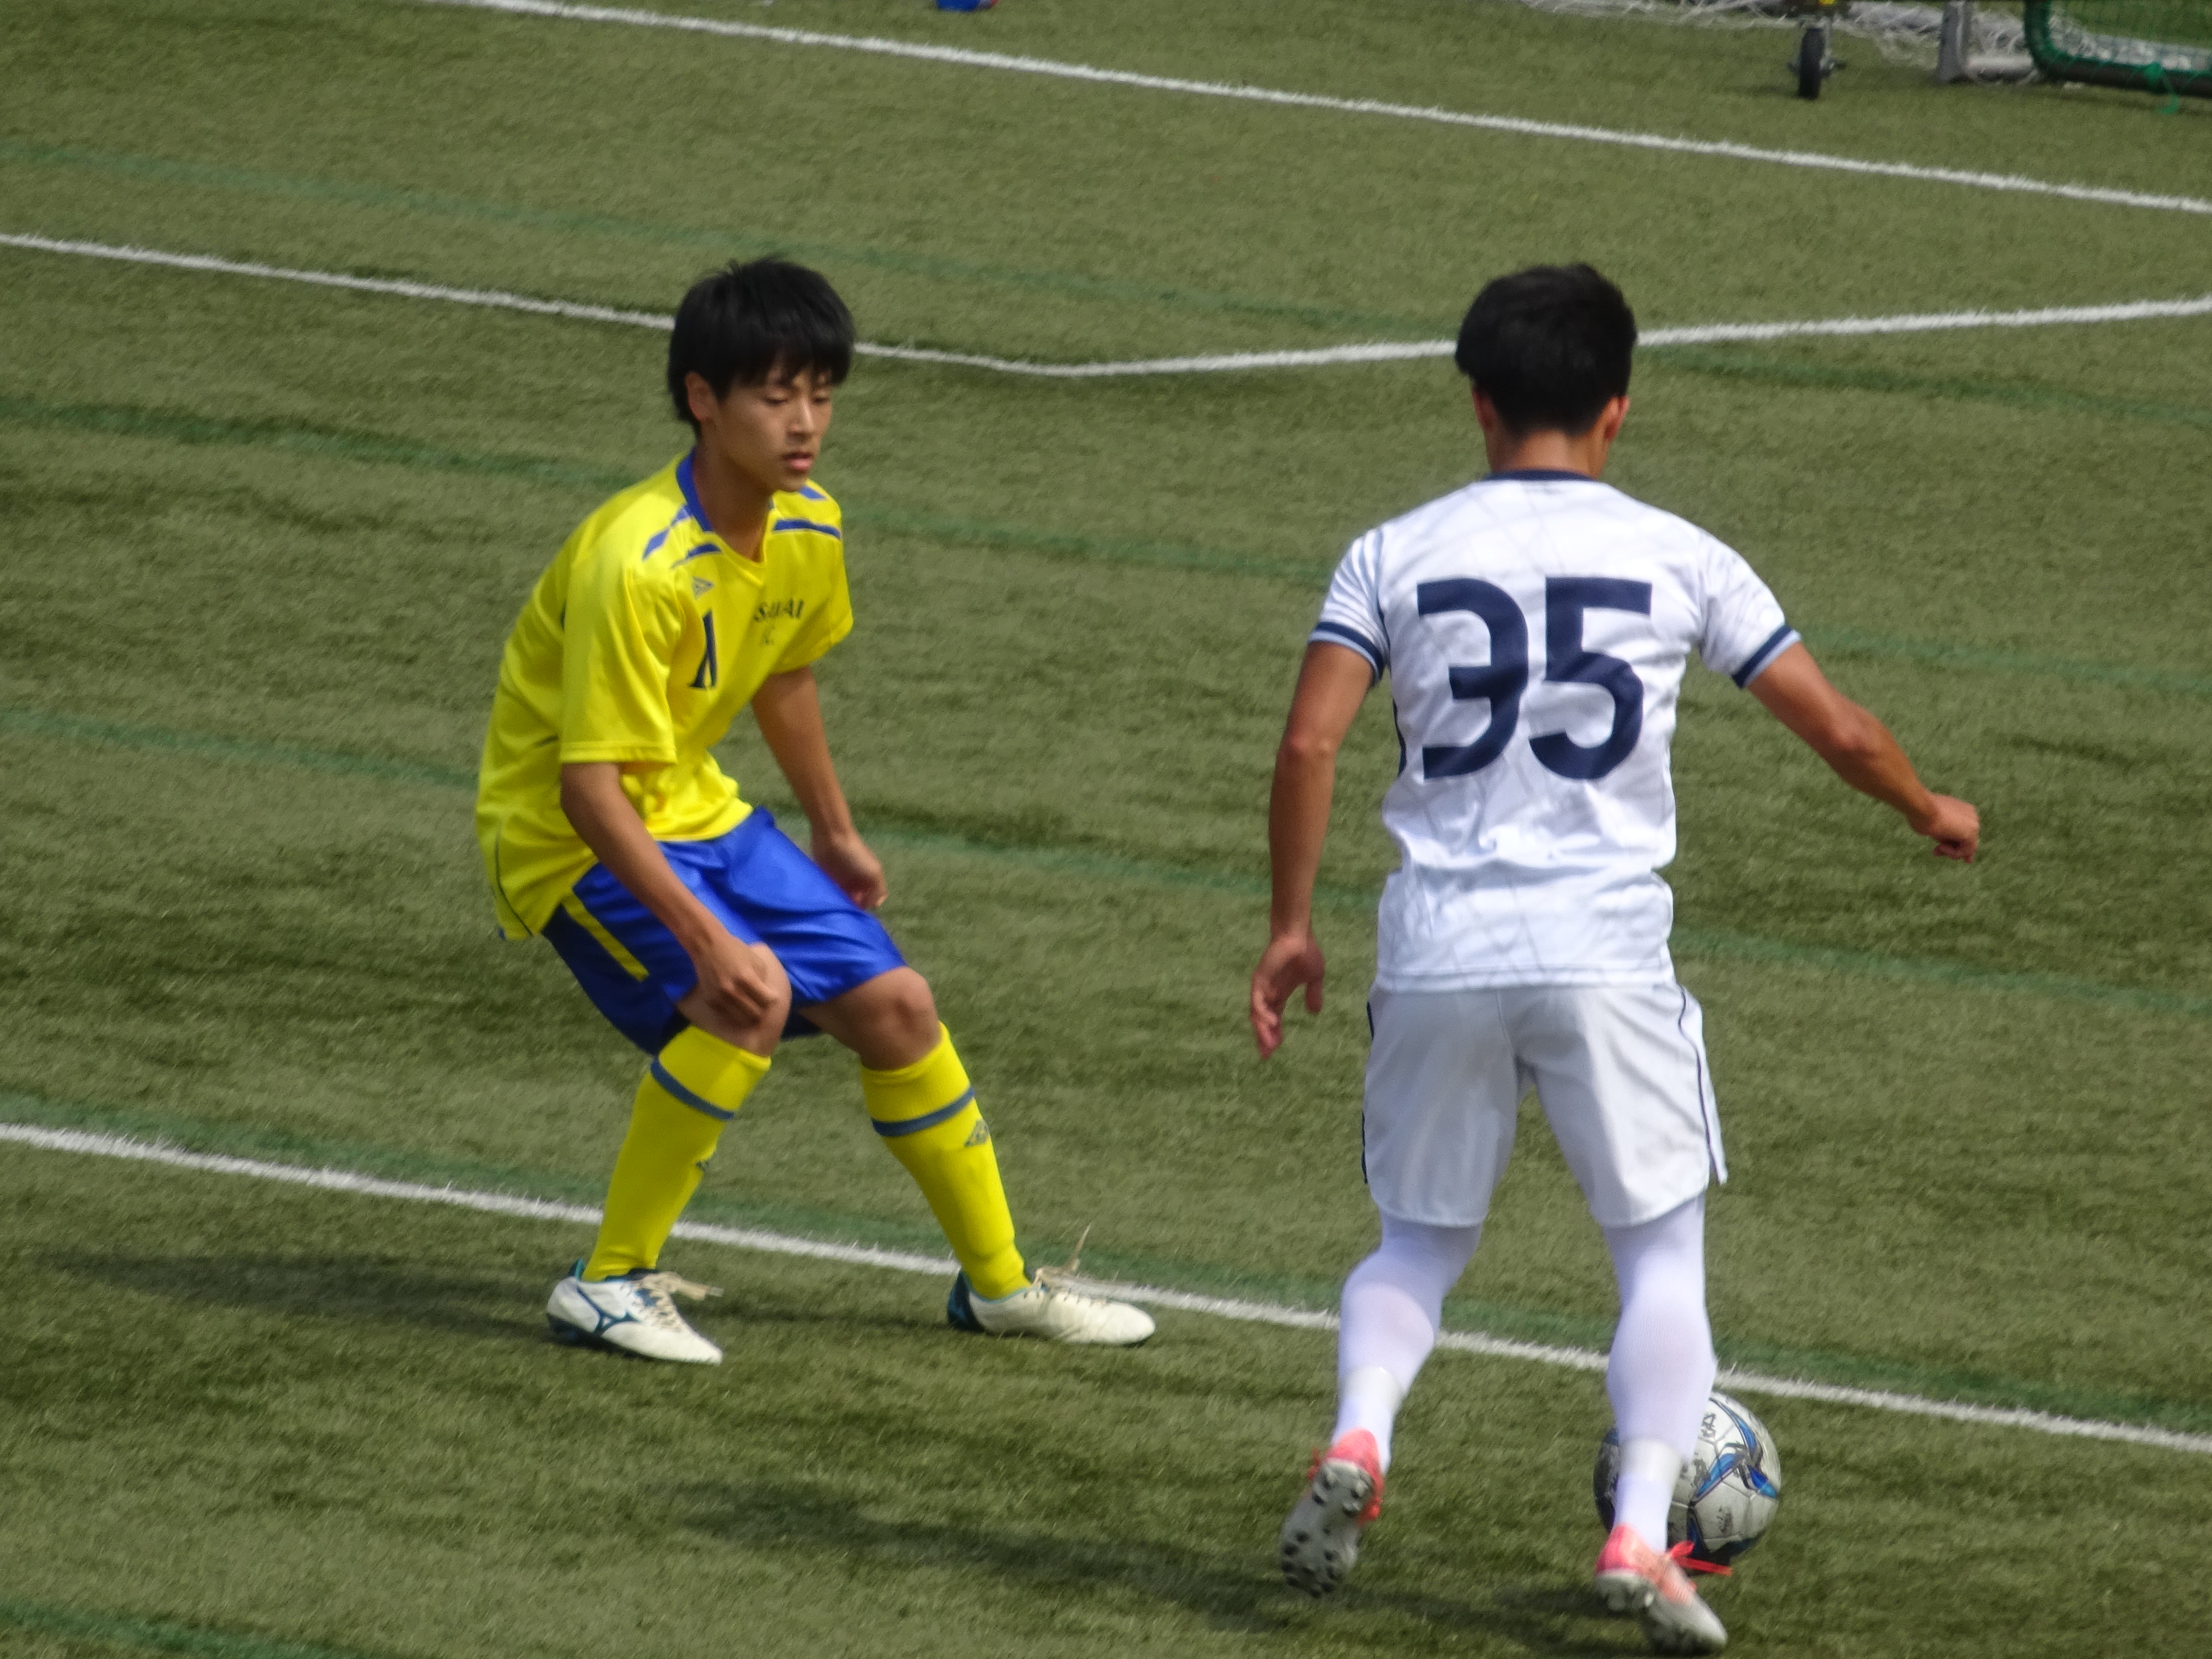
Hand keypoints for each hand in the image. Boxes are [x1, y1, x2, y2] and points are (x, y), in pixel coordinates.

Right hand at [684, 926, 785, 1030]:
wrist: (708, 945)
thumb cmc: (735, 950)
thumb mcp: (756, 961)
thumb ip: (763, 981)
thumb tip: (768, 997)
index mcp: (746, 979)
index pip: (766, 1001)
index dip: (773, 999)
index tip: (772, 996)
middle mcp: (732, 991)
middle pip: (756, 1015)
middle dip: (763, 1009)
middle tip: (762, 1002)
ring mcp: (720, 998)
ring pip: (743, 1020)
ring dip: (750, 1014)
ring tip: (751, 1005)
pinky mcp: (711, 1002)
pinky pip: (729, 1016)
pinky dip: (736, 1013)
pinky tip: (738, 1004)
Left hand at [812, 827, 887, 909]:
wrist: (832, 838)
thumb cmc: (855, 855)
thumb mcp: (874, 872)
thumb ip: (877, 892)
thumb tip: (872, 906)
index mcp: (871, 880)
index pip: (872, 900)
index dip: (866, 906)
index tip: (858, 911)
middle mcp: (858, 882)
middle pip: (857, 901)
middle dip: (853, 908)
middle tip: (845, 912)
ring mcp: (842, 881)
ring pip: (844, 899)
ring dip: (841, 905)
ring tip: (835, 909)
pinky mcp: (828, 879)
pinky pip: (831, 893)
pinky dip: (830, 899)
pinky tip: (827, 903)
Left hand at [1250, 930, 1326, 1058]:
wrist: (1299, 934)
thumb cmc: (1306, 951)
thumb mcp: (1315, 977)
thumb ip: (1313, 994)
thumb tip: (1314, 1012)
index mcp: (1280, 993)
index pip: (1274, 1017)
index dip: (1273, 1033)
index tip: (1274, 1050)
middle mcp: (1269, 992)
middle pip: (1262, 1019)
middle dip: (1264, 1037)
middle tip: (1267, 1054)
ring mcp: (1263, 986)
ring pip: (1257, 1013)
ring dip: (1262, 1030)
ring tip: (1269, 1045)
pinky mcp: (1260, 979)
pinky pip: (1258, 1000)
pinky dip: (1262, 1013)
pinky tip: (1271, 1023)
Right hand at [1910, 793, 1979, 862]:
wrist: (1922, 808)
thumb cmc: (1922, 813)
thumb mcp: (1934, 823)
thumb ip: (1944, 831)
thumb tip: (1944, 841)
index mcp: (1964, 810)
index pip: (1963, 830)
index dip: (1952, 840)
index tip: (1941, 846)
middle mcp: (1972, 816)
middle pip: (1966, 839)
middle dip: (1952, 848)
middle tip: (1936, 852)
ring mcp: (1974, 824)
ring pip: (1967, 847)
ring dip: (1951, 851)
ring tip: (1936, 849)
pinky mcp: (1971, 834)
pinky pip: (1965, 851)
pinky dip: (1952, 853)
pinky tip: (1941, 847)